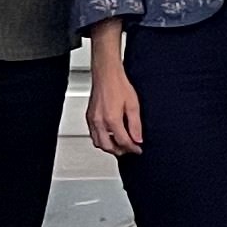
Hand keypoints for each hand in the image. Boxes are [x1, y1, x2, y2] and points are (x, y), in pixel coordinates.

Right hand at [85, 34, 141, 157]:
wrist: (106, 74)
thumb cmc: (119, 85)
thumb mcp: (133, 105)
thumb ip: (135, 125)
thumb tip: (138, 139)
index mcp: (112, 120)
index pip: (123, 142)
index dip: (132, 148)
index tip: (138, 149)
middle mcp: (99, 122)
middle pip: (108, 147)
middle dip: (120, 151)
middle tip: (130, 149)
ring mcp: (92, 120)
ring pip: (98, 143)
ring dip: (109, 147)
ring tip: (120, 145)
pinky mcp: (89, 117)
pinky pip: (93, 135)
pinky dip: (102, 140)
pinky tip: (110, 136)